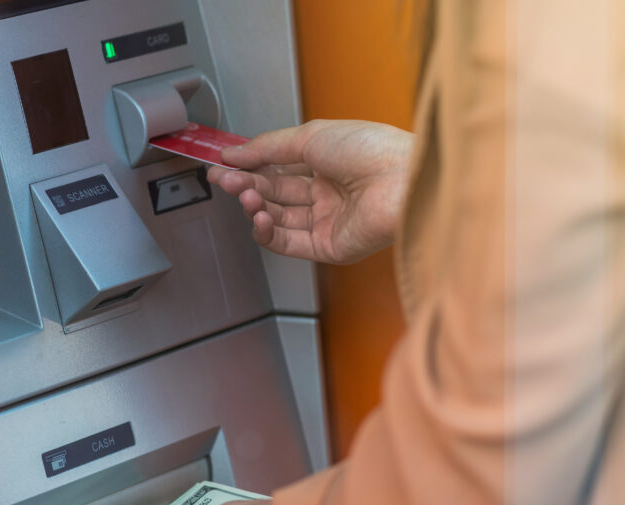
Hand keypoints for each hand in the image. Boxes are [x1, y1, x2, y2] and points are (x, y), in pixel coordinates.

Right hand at [207, 120, 413, 264]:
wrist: (400, 180)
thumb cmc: (371, 150)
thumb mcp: (310, 136)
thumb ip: (267, 147)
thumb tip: (234, 152)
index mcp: (329, 162)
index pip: (280, 167)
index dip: (250, 166)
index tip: (224, 163)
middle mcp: (330, 193)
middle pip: (276, 193)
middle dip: (247, 185)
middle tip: (224, 179)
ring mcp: (329, 221)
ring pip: (279, 219)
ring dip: (256, 207)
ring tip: (245, 195)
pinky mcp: (330, 247)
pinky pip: (289, 243)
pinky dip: (267, 232)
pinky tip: (257, 217)